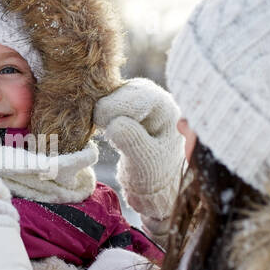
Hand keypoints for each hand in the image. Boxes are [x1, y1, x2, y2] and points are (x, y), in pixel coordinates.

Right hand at [93, 78, 184, 220]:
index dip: (117, 110)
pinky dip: (102, 114)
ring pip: (111, 94)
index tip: (108, 131)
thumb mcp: (145, 162)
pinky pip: (106, 99)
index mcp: (166, 108)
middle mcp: (155, 96)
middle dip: (110, 112)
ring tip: (114, 136)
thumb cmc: (154, 172)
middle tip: (112, 137)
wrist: (152, 179)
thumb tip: (115, 123)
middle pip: (122, 91)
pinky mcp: (126, 102)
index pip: (137, 96)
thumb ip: (133, 142)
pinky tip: (109, 130)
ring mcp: (140, 97)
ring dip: (105, 114)